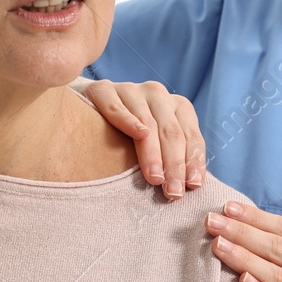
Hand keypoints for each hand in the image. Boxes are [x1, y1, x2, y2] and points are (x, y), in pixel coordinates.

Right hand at [77, 80, 204, 199]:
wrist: (87, 107)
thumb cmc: (128, 134)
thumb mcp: (157, 142)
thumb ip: (173, 157)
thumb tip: (190, 187)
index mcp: (177, 106)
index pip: (191, 136)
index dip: (194, 161)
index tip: (193, 186)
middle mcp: (157, 94)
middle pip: (171, 132)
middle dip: (174, 164)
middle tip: (173, 192)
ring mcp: (130, 90)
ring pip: (147, 123)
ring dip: (153, 153)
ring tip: (155, 178)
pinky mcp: (103, 90)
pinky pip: (117, 107)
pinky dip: (128, 120)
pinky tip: (139, 134)